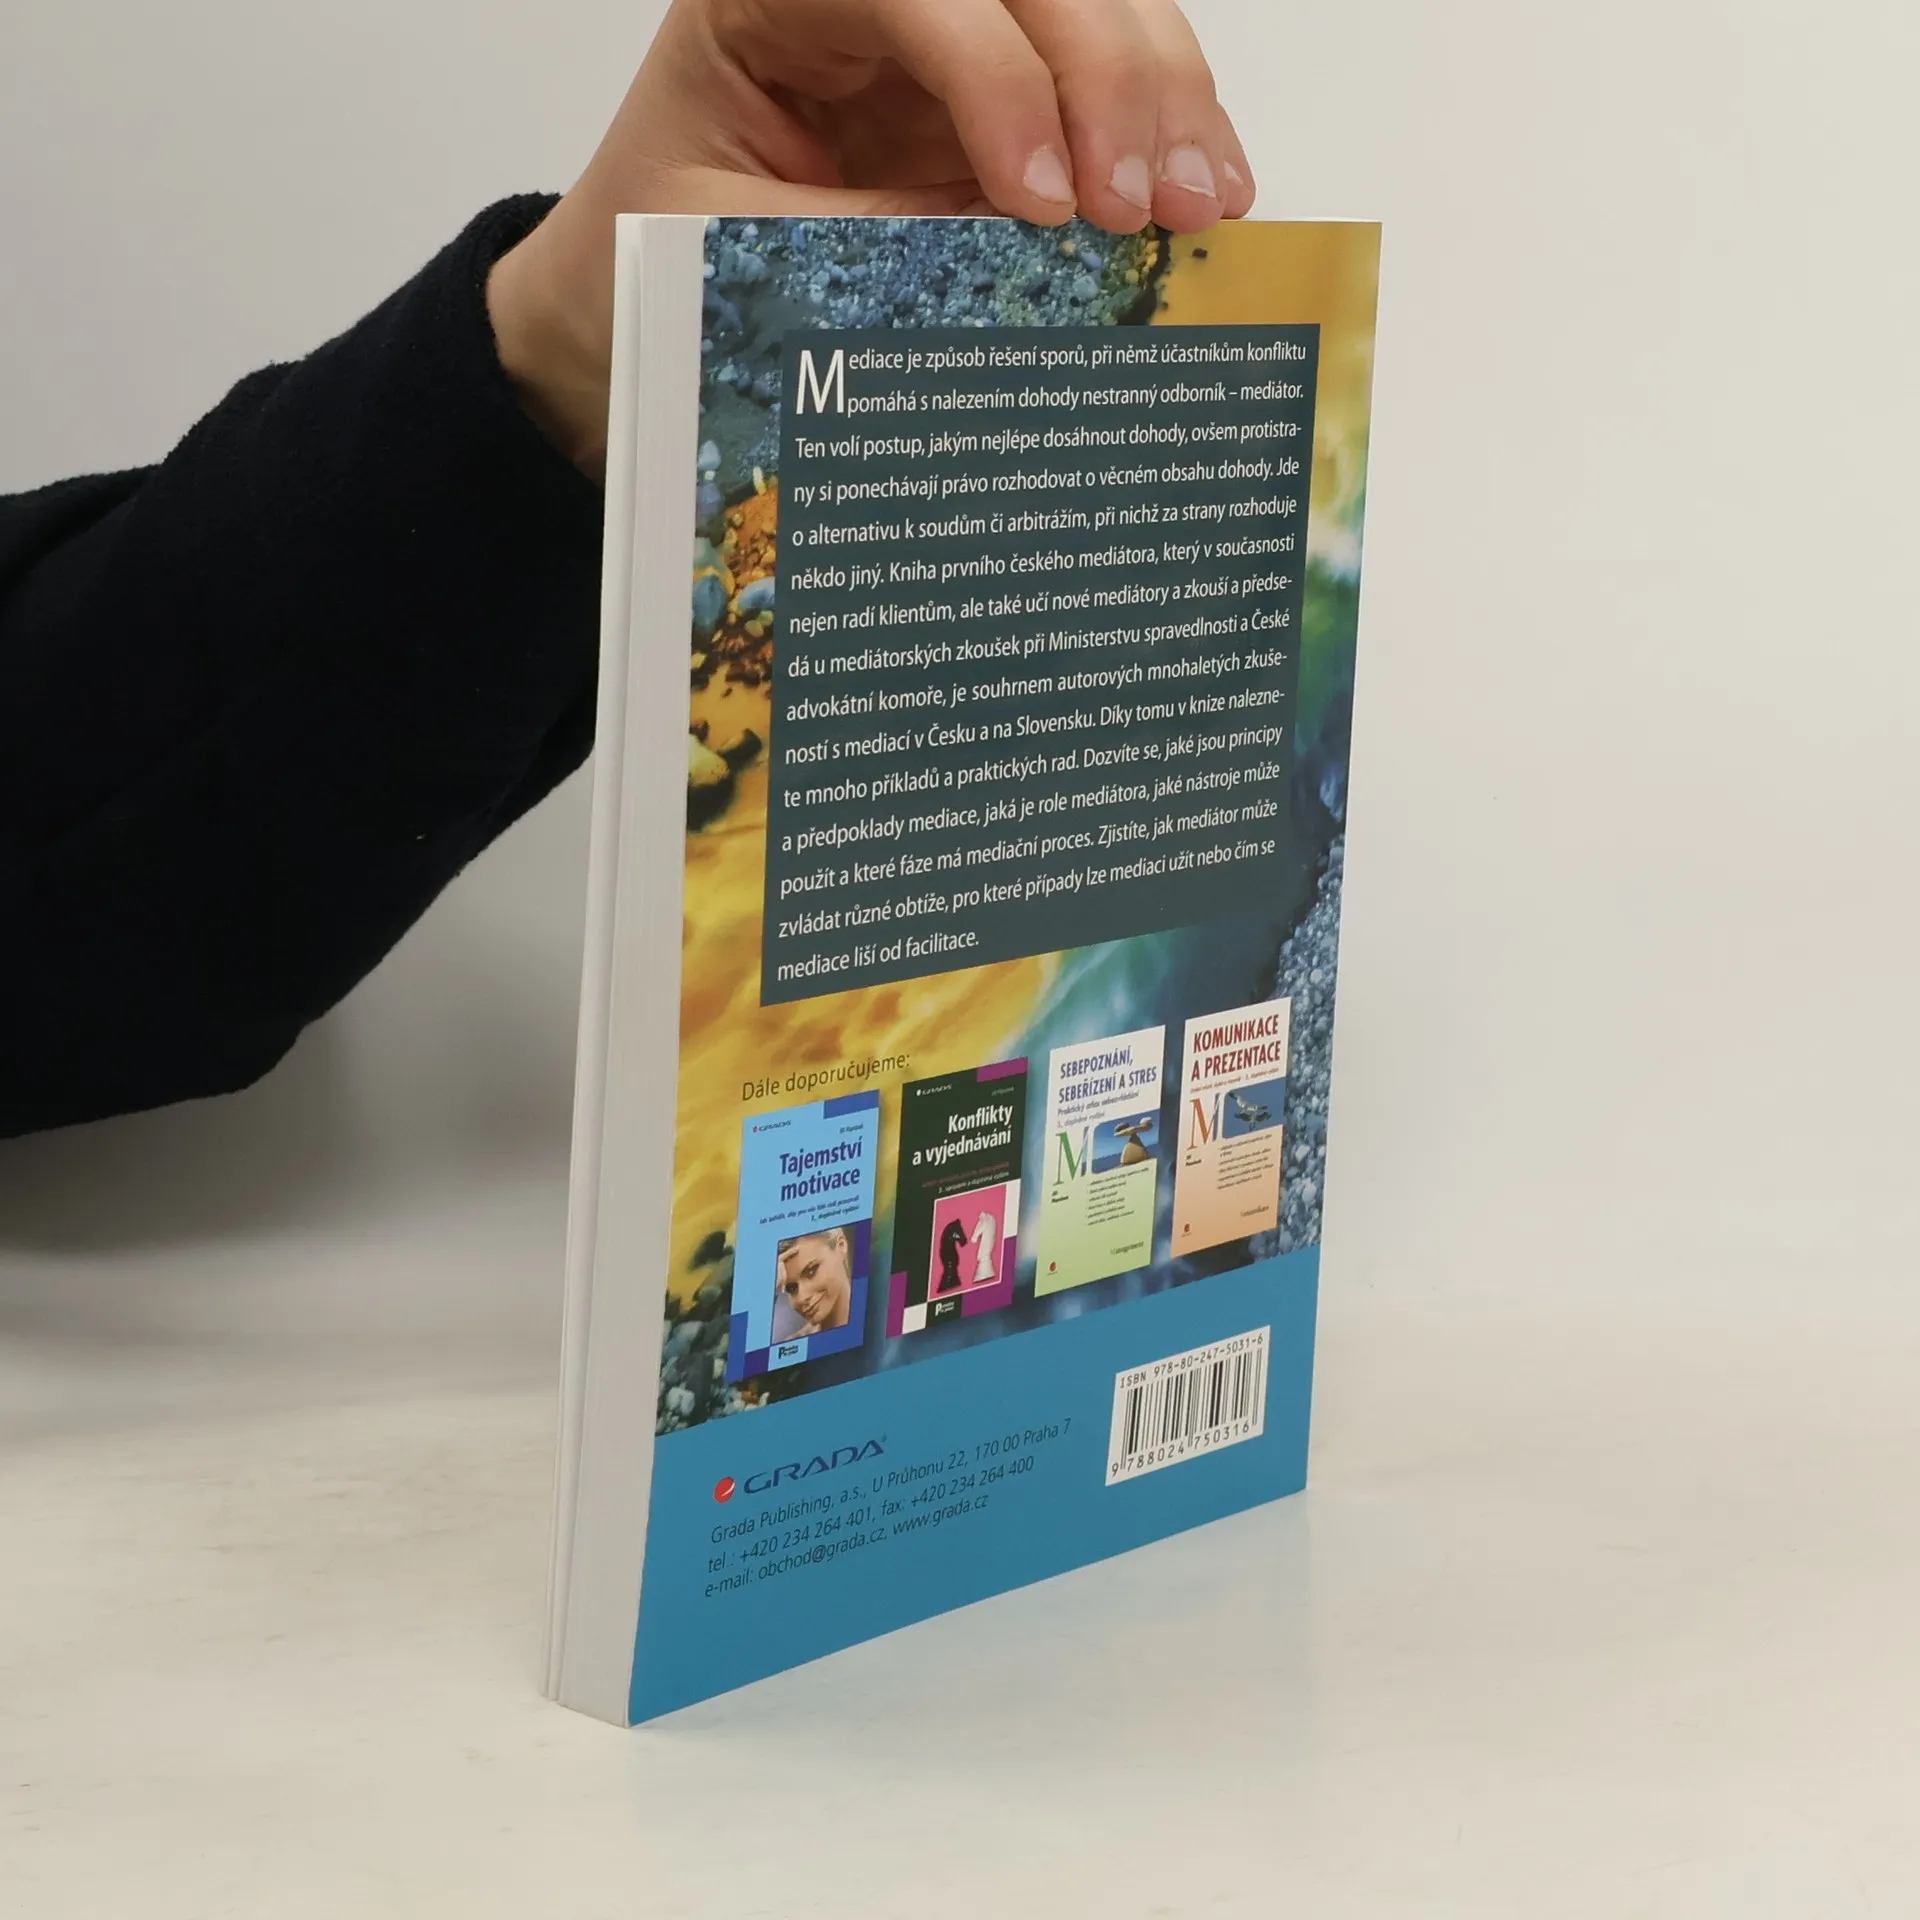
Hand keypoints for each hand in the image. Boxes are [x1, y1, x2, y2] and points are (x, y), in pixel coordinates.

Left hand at [487, 0, 1255, 473]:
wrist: (624, 301)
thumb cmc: (650, 262)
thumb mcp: (737, 258)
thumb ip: (879, 247)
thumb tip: (1030, 261)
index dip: (996, 80)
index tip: (1042, 205)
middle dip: (1109, 79)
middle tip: (1148, 205)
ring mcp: (946, 32)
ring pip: (1090, 4)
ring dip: (1163, 95)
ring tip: (1201, 201)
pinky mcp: (998, 92)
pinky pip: (1103, 80)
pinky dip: (1164, 125)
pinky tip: (1206, 186)